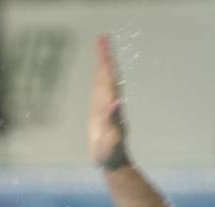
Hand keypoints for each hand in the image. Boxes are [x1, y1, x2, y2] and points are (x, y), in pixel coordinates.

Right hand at [88, 34, 129, 170]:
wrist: (113, 162)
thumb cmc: (110, 153)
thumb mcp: (111, 138)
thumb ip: (114, 120)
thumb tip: (117, 101)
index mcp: (111, 104)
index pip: (109, 77)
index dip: (106, 60)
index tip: (104, 44)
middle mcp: (110, 102)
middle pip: (107, 74)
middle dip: (105, 55)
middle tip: (102, 37)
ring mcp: (105, 106)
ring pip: (104, 80)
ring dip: (103, 63)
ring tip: (101, 47)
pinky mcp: (100, 111)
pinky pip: (100, 89)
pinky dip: (99, 77)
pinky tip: (98, 72)